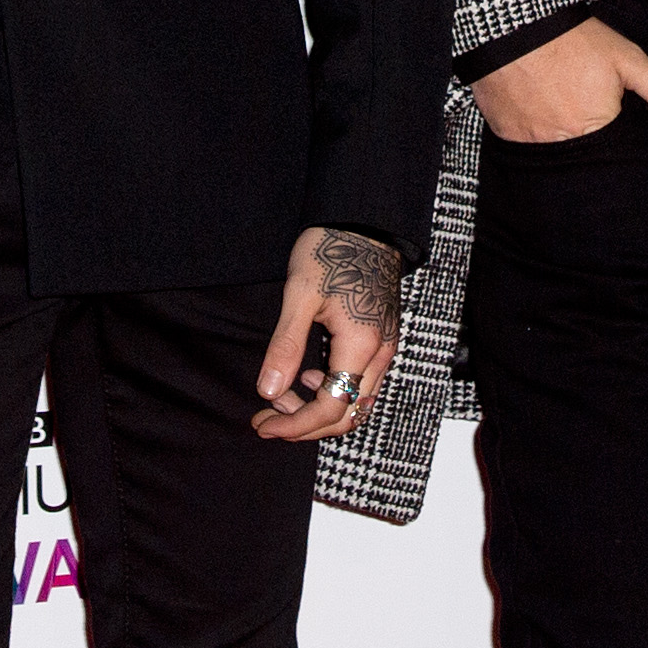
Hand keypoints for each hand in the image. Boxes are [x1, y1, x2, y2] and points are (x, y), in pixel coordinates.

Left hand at [255, 227, 402, 441]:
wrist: (364, 222)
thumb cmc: (331, 250)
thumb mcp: (300, 296)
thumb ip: (286, 346)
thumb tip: (268, 391)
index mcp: (361, 344)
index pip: (331, 409)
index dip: (294, 425)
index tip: (262, 423)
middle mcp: (381, 352)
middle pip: (349, 414)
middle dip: (306, 425)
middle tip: (266, 418)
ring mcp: (386, 346)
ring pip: (358, 402)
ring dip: (321, 410)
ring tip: (284, 397)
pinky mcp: (383, 337)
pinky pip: (363, 382)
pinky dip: (336, 392)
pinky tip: (310, 375)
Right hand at [471, 18, 647, 144]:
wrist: (514, 21)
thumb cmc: (576, 40)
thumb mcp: (628, 61)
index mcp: (596, 130)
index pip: (614, 156)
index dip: (615, 137)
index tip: (608, 117)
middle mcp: (561, 144)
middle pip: (582, 157)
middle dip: (587, 139)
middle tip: (579, 105)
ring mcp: (529, 141)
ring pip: (552, 153)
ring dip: (557, 135)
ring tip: (557, 103)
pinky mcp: (503, 134)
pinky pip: (523, 143)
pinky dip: (531, 130)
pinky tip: (536, 106)